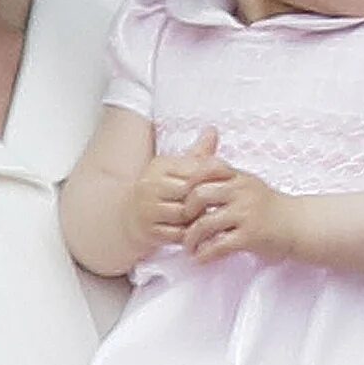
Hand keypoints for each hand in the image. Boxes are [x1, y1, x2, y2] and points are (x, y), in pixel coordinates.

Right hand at [127, 128, 235, 253]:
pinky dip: (191, 234)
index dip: (215, 176)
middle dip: (207, 199)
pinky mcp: (149, 231)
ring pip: (185, 214)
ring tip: (210, 216)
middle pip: (190, 193)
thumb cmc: (164, 189)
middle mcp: (150, 185)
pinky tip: (199, 231)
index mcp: (160, 166)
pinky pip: (178, 234)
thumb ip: (199, 153)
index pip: (195, 170)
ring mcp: (147, 209)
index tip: (231, 180)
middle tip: (221, 202)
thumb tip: (212, 130)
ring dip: (200, 217)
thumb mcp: (179, 168)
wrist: (132, 216)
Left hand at [182, 168, 298, 263]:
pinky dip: (205, 254)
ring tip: (189, 247)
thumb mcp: (251, 185)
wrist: (299, 225)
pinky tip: (201, 258)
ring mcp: (246, 214)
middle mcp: (242, 192)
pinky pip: (219, 245)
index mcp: (240, 178)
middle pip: (199, 195)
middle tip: (183, 223)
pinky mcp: (250, 236)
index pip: (208, 167)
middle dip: (185, 212)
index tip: (184, 196)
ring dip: (191, 238)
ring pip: (205, 223)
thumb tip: (196, 180)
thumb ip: (228, 180)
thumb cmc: (271, 207)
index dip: (190, 180)